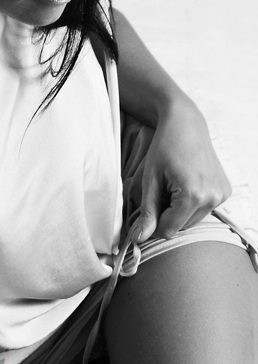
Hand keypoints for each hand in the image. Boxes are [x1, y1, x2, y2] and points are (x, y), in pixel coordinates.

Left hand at [130, 99, 232, 242]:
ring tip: (171, 186)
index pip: (168, 230)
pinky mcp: (225, 191)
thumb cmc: (164, 147)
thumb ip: (147, 212)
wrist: (185, 123)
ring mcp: (221, 194)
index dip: (152, 224)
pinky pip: (203, 209)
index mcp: (192, 196)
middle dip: (166, 216)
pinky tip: (184, 183)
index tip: (144, 213)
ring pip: (192, 220)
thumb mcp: (150, 179)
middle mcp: (212, 198)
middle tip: (158, 192)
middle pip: (181, 226)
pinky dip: (191, 204)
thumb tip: (138, 240)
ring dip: (178, 211)